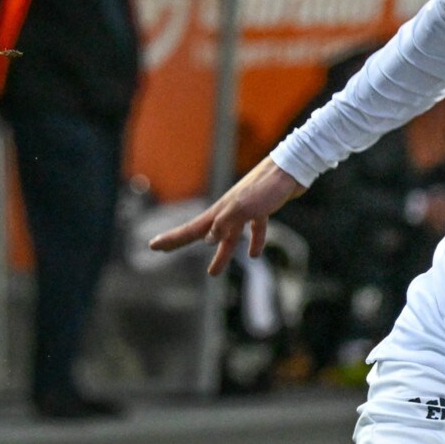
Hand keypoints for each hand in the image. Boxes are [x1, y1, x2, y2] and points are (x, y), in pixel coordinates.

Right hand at [149, 161, 302, 275]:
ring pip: (229, 236)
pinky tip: (255, 254)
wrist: (292, 170)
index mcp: (221, 211)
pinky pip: (255, 229)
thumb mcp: (244, 208)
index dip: (172, 240)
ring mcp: (244, 210)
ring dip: (221, 253)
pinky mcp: (262, 209)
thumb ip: (225, 224)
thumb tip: (208, 240)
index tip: (152, 246)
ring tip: (212, 273)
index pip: (192, 229)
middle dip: (183, 243)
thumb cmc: (267, 188)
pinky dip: (254, 241)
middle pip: (202, 232)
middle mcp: (228, 211)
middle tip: (164, 252)